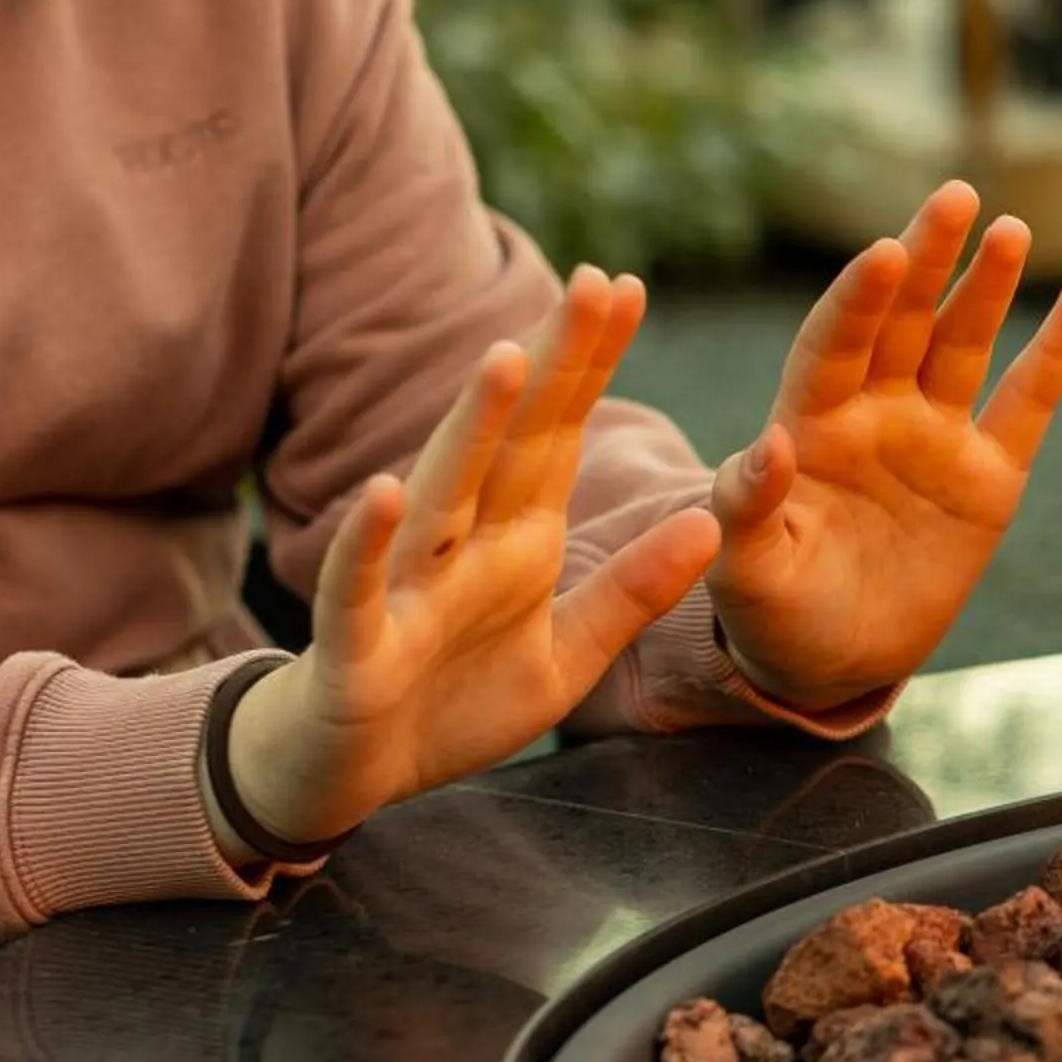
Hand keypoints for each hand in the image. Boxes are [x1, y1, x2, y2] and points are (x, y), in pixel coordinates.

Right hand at [228, 267, 720, 843]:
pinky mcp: (357, 647)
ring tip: (503, 359)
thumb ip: (632, 592)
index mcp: (517, 539)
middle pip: (512, 441)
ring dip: (469, 429)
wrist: (351, 777)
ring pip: (440, 494)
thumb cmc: (454, 704)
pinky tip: (384, 491)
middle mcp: (462, 544)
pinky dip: (368, 543)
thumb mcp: (571, 656)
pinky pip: (358, 588)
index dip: (591, 363)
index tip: (629, 286)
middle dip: (551, 364)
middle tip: (593, 283)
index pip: (560, 432)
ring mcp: (407, 588)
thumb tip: (710, 522)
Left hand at [706, 184, 1061, 707]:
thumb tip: (765, 447)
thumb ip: (748, 510)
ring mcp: (935, 437)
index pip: (834, 343)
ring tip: (1011, 229)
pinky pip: (1030, 402)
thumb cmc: (772, 611)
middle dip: (928, 257)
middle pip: (904, 319)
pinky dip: (1058, 349)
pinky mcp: (990, 476)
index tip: (885, 253)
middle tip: (954, 196)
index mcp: (809, 424)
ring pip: (964, 344)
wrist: (833, 660)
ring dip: (987, 286)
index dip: (859, 299)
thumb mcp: (745, 572)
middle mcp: (874, 412)